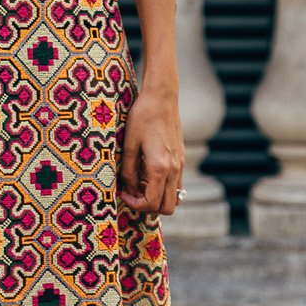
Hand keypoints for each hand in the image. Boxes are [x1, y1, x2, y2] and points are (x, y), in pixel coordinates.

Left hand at [118, 86, 184, 215]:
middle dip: (149, 206)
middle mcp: (174, 169)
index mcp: (160, 167)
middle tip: (133, 193)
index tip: (124, 194)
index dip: (136, 205)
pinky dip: (164, 188)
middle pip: (168, 207)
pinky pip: (177, 184)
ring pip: (175, 198)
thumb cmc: (142, 117)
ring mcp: (180, 165)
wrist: (162, 97)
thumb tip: (128, 189)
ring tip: (141, 184)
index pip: (153, 203)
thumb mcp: (129, 144)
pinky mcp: (181, 158)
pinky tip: (150, 174)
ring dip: (159, 198)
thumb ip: (128, 171)